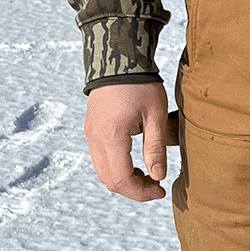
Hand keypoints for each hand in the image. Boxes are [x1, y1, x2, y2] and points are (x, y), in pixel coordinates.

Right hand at [85, 81, 169, 201]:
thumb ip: (155, 149)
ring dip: (124, 179)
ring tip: (148, 174)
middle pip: (109, 180)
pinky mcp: (90, 130)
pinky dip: (116, 167)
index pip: (121, 179)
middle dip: (133, 189)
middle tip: (156, 185)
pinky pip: (100, 159)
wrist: (118, 59)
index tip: (160, 190)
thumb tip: (158, 176)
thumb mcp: (155, 115)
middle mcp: (94, 139)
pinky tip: (135, 162)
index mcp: (111, 136)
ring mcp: (89, 134)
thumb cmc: (141, 85)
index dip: (141, 192)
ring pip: (103, 172)